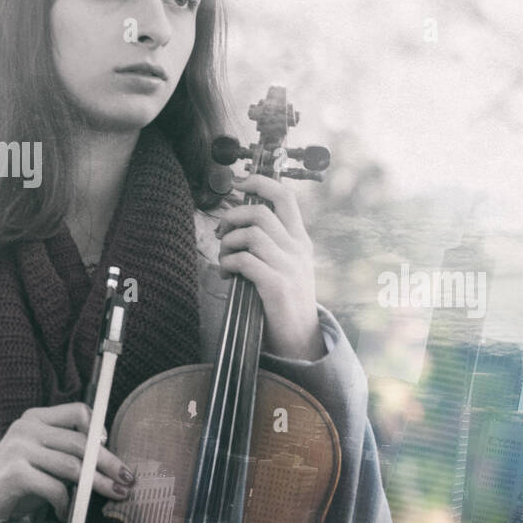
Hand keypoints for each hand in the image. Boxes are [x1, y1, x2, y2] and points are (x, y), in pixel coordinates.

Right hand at [0, 402, 133, 522]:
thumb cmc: (21, 477)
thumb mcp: (45, 457)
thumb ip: (70, 451)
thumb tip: (112, 462)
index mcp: (37, 418)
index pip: (77, 411)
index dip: (98, 428)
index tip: (109, 446)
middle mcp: (27, 429)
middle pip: (80, 443)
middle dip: (109, 463)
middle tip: (127, 479)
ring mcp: (19, 449)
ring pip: (72, 466)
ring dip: (97, 484)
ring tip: (112, 495)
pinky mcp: (15, 473)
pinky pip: (54, 487)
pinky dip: (66, 503)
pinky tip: (66, 512)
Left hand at [214, 171, 325, 359]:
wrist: (300, 339)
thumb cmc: (286, 300)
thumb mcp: (289, 265)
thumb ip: (274, 244)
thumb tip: (241, 222)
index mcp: (300, 240)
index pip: (285, 197)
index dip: (260, 182)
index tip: (240, 183)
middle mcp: (297, 249)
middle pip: (260, 212)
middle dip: (232, 217)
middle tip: (222, 233)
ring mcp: (289, 267)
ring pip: (250, 234)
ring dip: (228, 243)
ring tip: (225, 258)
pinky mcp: (277, 285)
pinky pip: (245, 261)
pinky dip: (229, 264)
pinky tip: (227, 274)